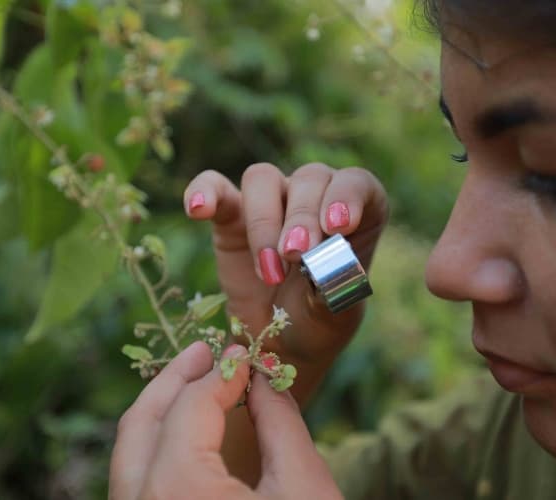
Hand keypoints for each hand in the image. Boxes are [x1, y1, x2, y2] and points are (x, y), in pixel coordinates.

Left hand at [109, 342, 341, 499]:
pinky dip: (158, 450)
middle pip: (140, 426)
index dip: (221, 373)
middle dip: (174, 382)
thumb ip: (280, 423)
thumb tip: (262, 378)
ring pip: (130, 457)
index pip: (191, 409)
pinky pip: (137, 483)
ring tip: (195, 382)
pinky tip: (188, 433)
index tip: (247, 355)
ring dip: (161, 414)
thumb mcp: (305, 486)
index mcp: (177, 490)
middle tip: (205, 352)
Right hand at [183, 163, 388, 368]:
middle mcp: (316, 196)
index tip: (338, 225)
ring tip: (268, 269)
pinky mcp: (231, 213)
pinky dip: (204, 192)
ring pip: (263, 178)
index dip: (349, 196)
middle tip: (296, 256)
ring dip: (264, 219)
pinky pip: (214, 186)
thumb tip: (321, 271)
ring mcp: (272, 201)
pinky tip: (197, 210)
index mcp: (357, 213)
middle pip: (309, 179)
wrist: (277, 343)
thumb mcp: (335, 314)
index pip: (358, 184)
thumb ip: (334, 290)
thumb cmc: (317, 321)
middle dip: (302, 218)